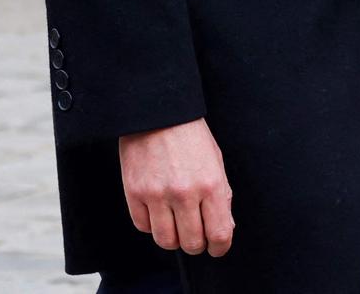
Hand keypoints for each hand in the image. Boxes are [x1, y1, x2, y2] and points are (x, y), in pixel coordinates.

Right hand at [119, 119, 234, 257]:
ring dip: (173, 238)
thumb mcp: (216, 161)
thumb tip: (225, 228)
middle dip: (196, 244)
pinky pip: (143, 227)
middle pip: (191, 243)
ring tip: (175, 223)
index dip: (219, 247)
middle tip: (195, 234)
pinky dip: (151, 224)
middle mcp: (184, 193)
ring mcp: (157, 194)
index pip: (219, 234)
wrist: (157, 112)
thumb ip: (222, 197)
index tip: (216, 247)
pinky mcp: (134, 193)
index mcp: (211, 184)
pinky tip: (157, 210)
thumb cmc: (190, 136)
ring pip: (166, 241)